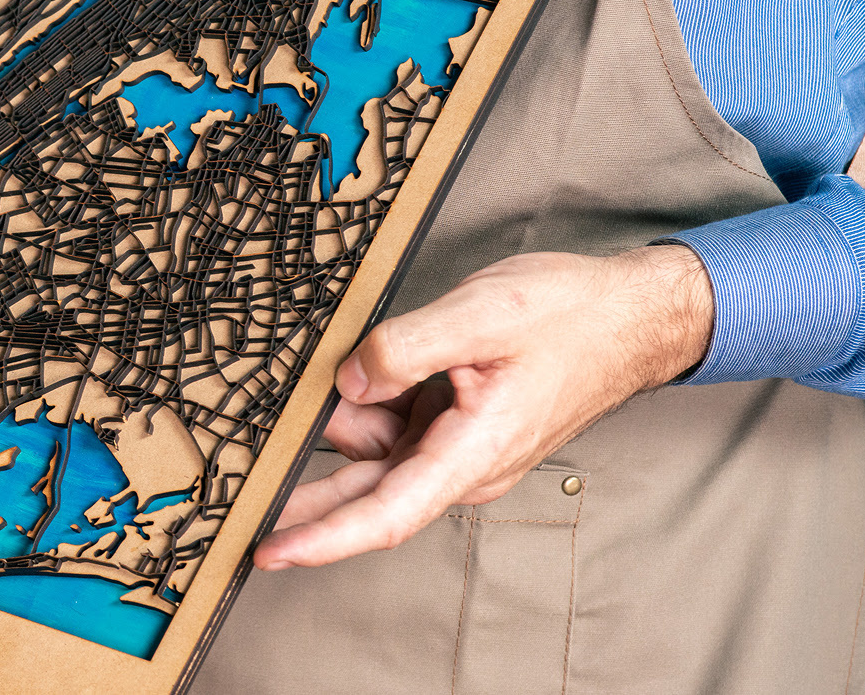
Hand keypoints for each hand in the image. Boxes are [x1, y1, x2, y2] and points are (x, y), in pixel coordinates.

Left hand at [254, 245, 712, 569]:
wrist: (629, 315)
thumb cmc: (571, 316)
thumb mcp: (483, 312)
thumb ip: (406, 347)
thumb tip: (348, 380)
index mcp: (474, 451)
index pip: (386, 513)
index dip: (322, 538)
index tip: (270, 551)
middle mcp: (462, 463)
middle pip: (367, 494)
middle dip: (302, 498)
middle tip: (236, 495)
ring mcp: (457, 446)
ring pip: (375, 455)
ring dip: (334, 431)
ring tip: (289, 396)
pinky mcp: (453, 424)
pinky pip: (393, 430)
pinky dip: (360, 411)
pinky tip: (336, 383)